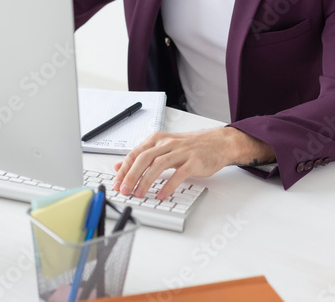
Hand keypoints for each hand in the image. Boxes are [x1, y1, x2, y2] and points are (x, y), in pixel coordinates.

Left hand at [112, 127, 274, 200]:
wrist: (217, 143)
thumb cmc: (190, 147)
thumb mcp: (163, 148)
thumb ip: (142, 156)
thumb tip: (118, 166)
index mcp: (157, 140)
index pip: (135, 153)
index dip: (124, 169)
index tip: (117, 183)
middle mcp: (167, 144)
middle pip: (143, 158)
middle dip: (131, 175)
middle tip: (124, 190)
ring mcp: (181, 152)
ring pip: (158, 165)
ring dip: (146, 181)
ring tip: (139, 194)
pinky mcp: (194, 161)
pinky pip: (178, 174)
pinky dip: (169, 185)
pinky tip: (162, 195)